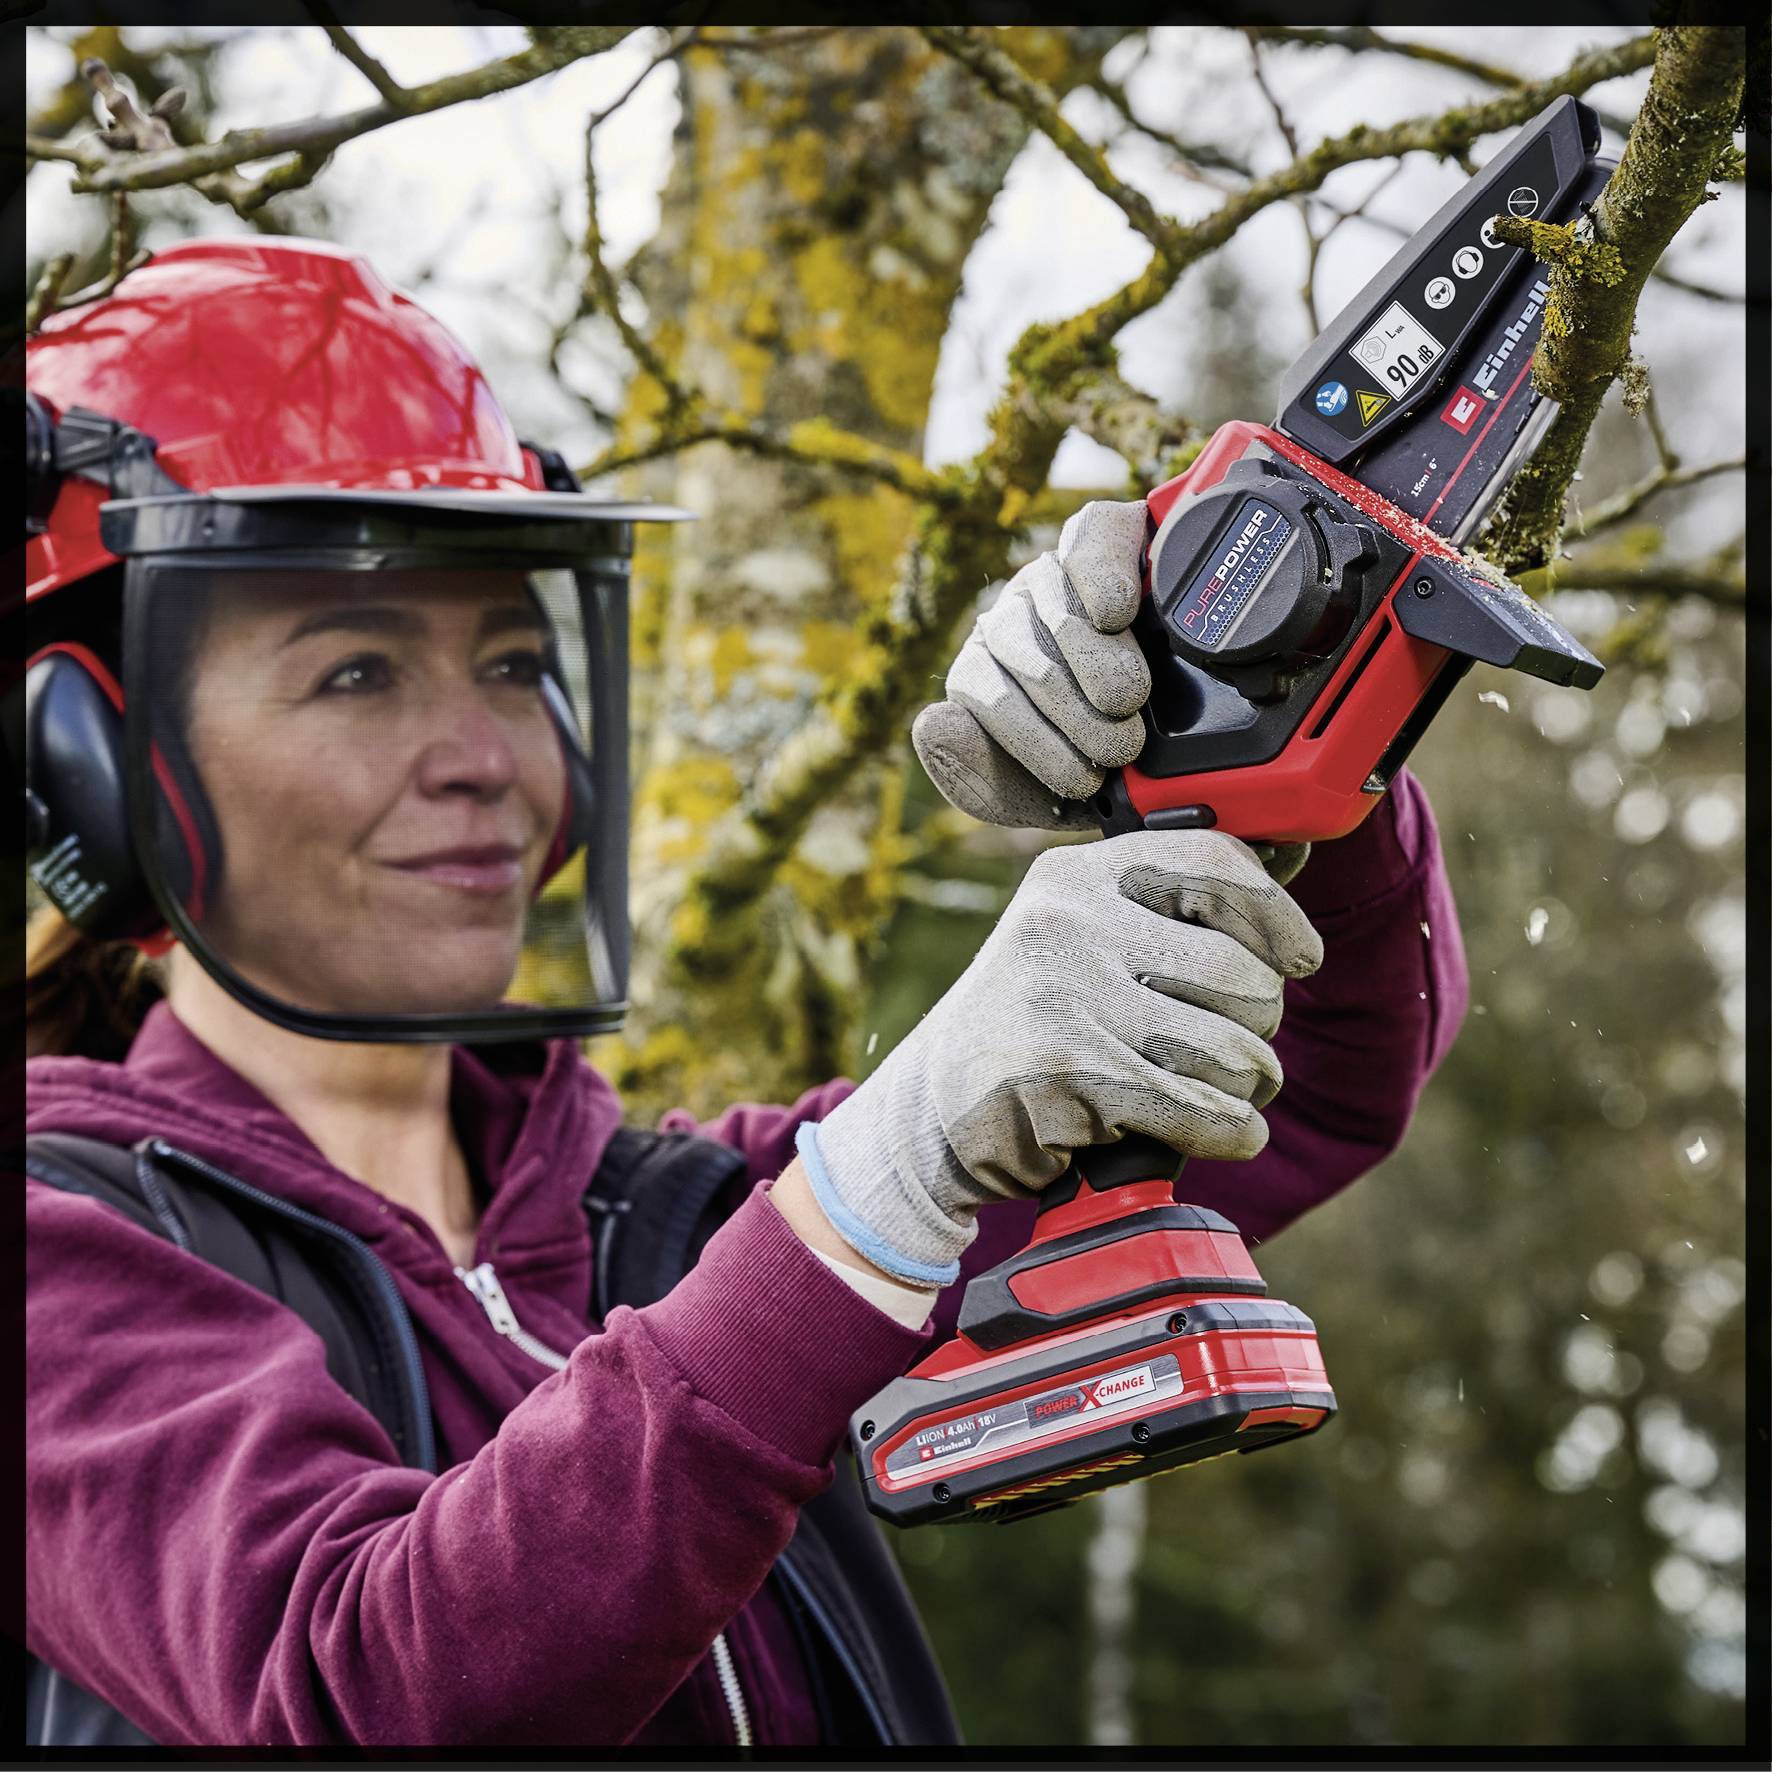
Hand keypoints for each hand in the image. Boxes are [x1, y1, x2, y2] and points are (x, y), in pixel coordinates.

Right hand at [795, 830, 1323, 1285]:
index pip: (1216, 862)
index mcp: (1078, 875)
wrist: (929, 1111)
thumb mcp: (1073, 936)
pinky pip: (1206, 1111)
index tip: (1299, 957)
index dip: (1278, 916)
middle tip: (1230, 1046)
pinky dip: (1231, 1132)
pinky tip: (1220, 1133)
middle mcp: (1070, 923)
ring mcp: (1066, 997)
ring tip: (1218, 1091)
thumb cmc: (1027, 1022)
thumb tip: (1292, 864)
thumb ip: (1161, 909)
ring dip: (1246, 1086)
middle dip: (1257, 1026)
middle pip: (1243, 974)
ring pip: (1234, 1051)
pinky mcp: (1071, 1076)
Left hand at [913, 500, 1151, 830]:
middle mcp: (1011, 620)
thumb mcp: (1046, 794)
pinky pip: (1087, 539)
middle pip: (1016, 650)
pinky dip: (1100, 577)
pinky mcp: (1102, 531)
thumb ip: (978, 780)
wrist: (1205, 720)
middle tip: (1121, 748)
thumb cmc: (1113, 762)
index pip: (980, 691)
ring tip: (1128, 701)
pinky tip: (1115, 613)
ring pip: (1053, 605)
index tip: (1090, 781)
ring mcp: (1052, 574)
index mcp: (986, 676)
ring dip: (1097, 663)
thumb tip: (931, 723)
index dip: (1035, 743)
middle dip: (1072, 714)